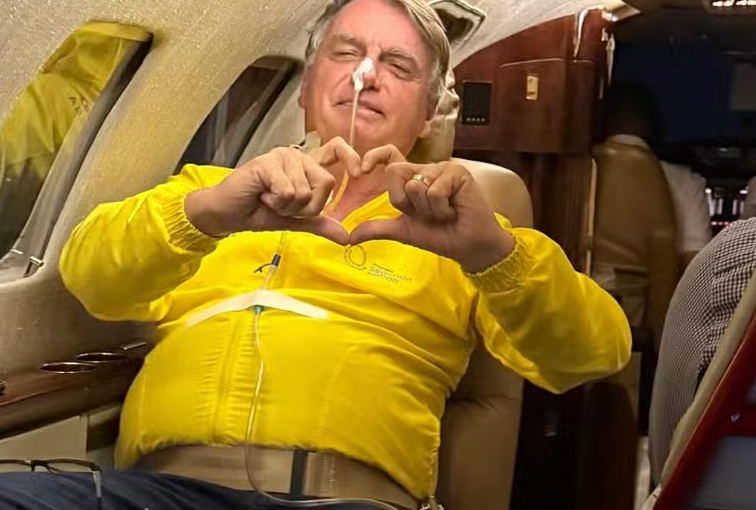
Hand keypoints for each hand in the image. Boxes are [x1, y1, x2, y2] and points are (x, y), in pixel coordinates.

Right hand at [185, 137, 360, 243]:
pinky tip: (261, 196)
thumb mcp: (295, 220)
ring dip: (287, 207)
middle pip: (325, 183)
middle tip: (283, 204)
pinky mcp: (268, 163)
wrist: (227, 214)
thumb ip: (320, 224)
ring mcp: (282, 157)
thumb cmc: (258, 212)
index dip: (351, 157)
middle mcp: (297, 156)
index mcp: (306, 165)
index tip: (361, 172)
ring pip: (305, 192)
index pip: (336, 150)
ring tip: (269, 200)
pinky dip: (276, 202)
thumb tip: (346, 238)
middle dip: (306, 207)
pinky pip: (289, 191)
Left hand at [351, 145, 514, 272]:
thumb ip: (377, 229)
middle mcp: (424, 169)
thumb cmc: (440, 235)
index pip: (389, 156)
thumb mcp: (403, 231)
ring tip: (444, 213)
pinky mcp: (457, 172)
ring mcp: (441, 169)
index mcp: (410, 178)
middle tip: (424, 214)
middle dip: (404, 202)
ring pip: (415, 185)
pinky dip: (441, 209)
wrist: (468, 247)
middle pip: (395, 172)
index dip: (374, 156)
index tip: (362, 171)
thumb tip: (349, 238)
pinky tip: (454, 211)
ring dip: (427, 210)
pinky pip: (434, 190)